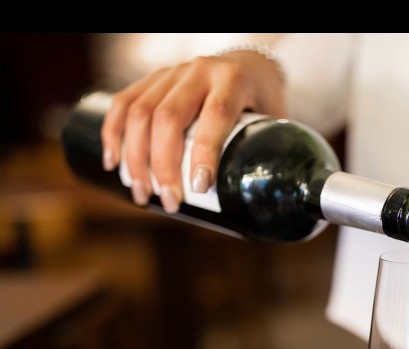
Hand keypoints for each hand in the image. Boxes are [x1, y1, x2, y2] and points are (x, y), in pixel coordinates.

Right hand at [100, 50, 286, 212]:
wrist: (248, 65)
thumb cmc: (262, 101)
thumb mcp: (274, 121)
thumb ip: (267, 152)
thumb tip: (262, 200)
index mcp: (233, 80)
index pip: (215, 115)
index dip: (205, 153)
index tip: (199, 189)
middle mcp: (200, 71)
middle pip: (168, 117)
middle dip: (163, 166)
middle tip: (169, 202)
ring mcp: (172, 73)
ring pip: (140, 113)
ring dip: (135, 159)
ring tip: (142, 194)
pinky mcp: (152, 78)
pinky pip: (123, 102)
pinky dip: (114, 134)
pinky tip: (113, 162)